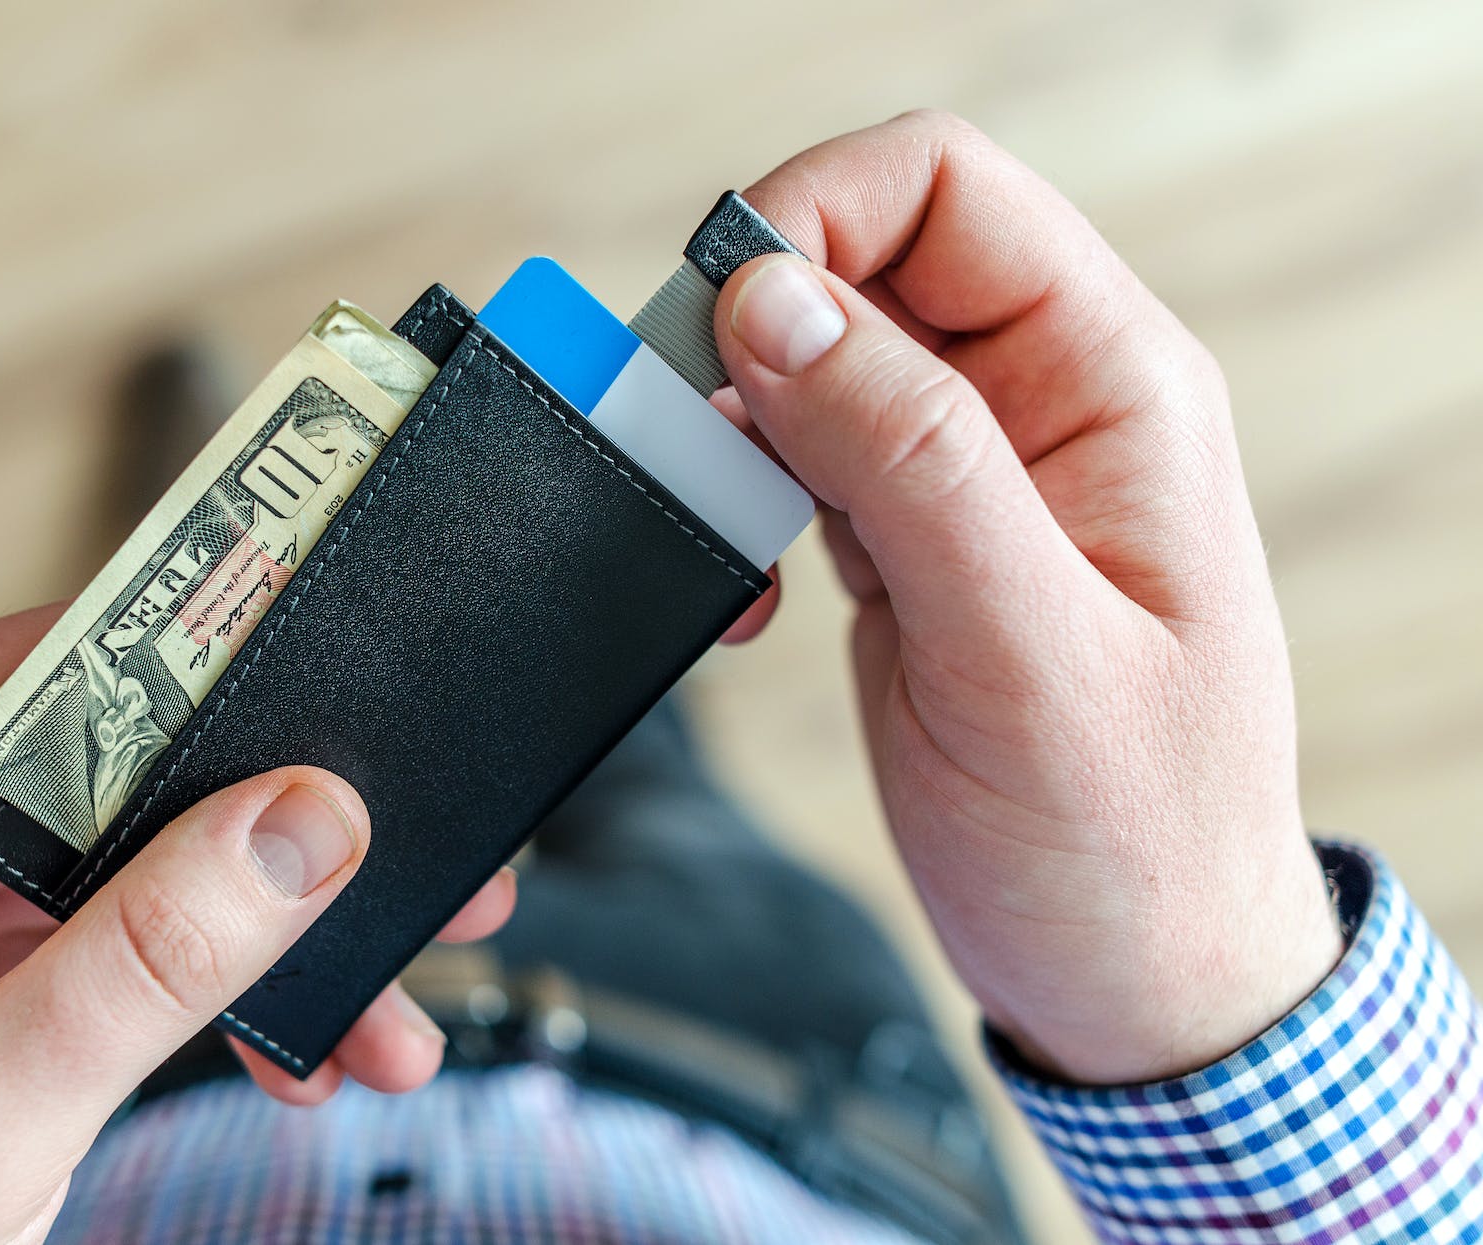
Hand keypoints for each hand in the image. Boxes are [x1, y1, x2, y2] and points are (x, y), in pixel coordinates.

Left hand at [0, 606, 514, 1241]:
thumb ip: (152, 957)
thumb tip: (302, 821)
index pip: (72, 658)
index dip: (223, 662)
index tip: (349, 683)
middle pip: (131, 751)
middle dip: (276, 829)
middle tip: (399, 869)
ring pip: (144, 845)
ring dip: (262, 924)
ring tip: (375, 1002)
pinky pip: (118, 921)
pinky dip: (208, 980)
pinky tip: (290, 1041)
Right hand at [716, 111, 1342, 1083]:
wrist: (1131, 976)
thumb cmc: (1131, 837)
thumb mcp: (1021, 648)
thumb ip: (906, 461)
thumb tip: (776, 301)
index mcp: (1110, 386)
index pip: (945, 191)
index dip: (814, 216)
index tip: (721, 316)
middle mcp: (1040, 405)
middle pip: (861, 261)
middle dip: (751, 325)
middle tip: (688, 432)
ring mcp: (969, 474)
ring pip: (813, 361)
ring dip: (735, 423)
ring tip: (721, 526)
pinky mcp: (909, 542)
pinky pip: (797, 459)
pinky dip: (739, 499)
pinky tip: (749, 587)